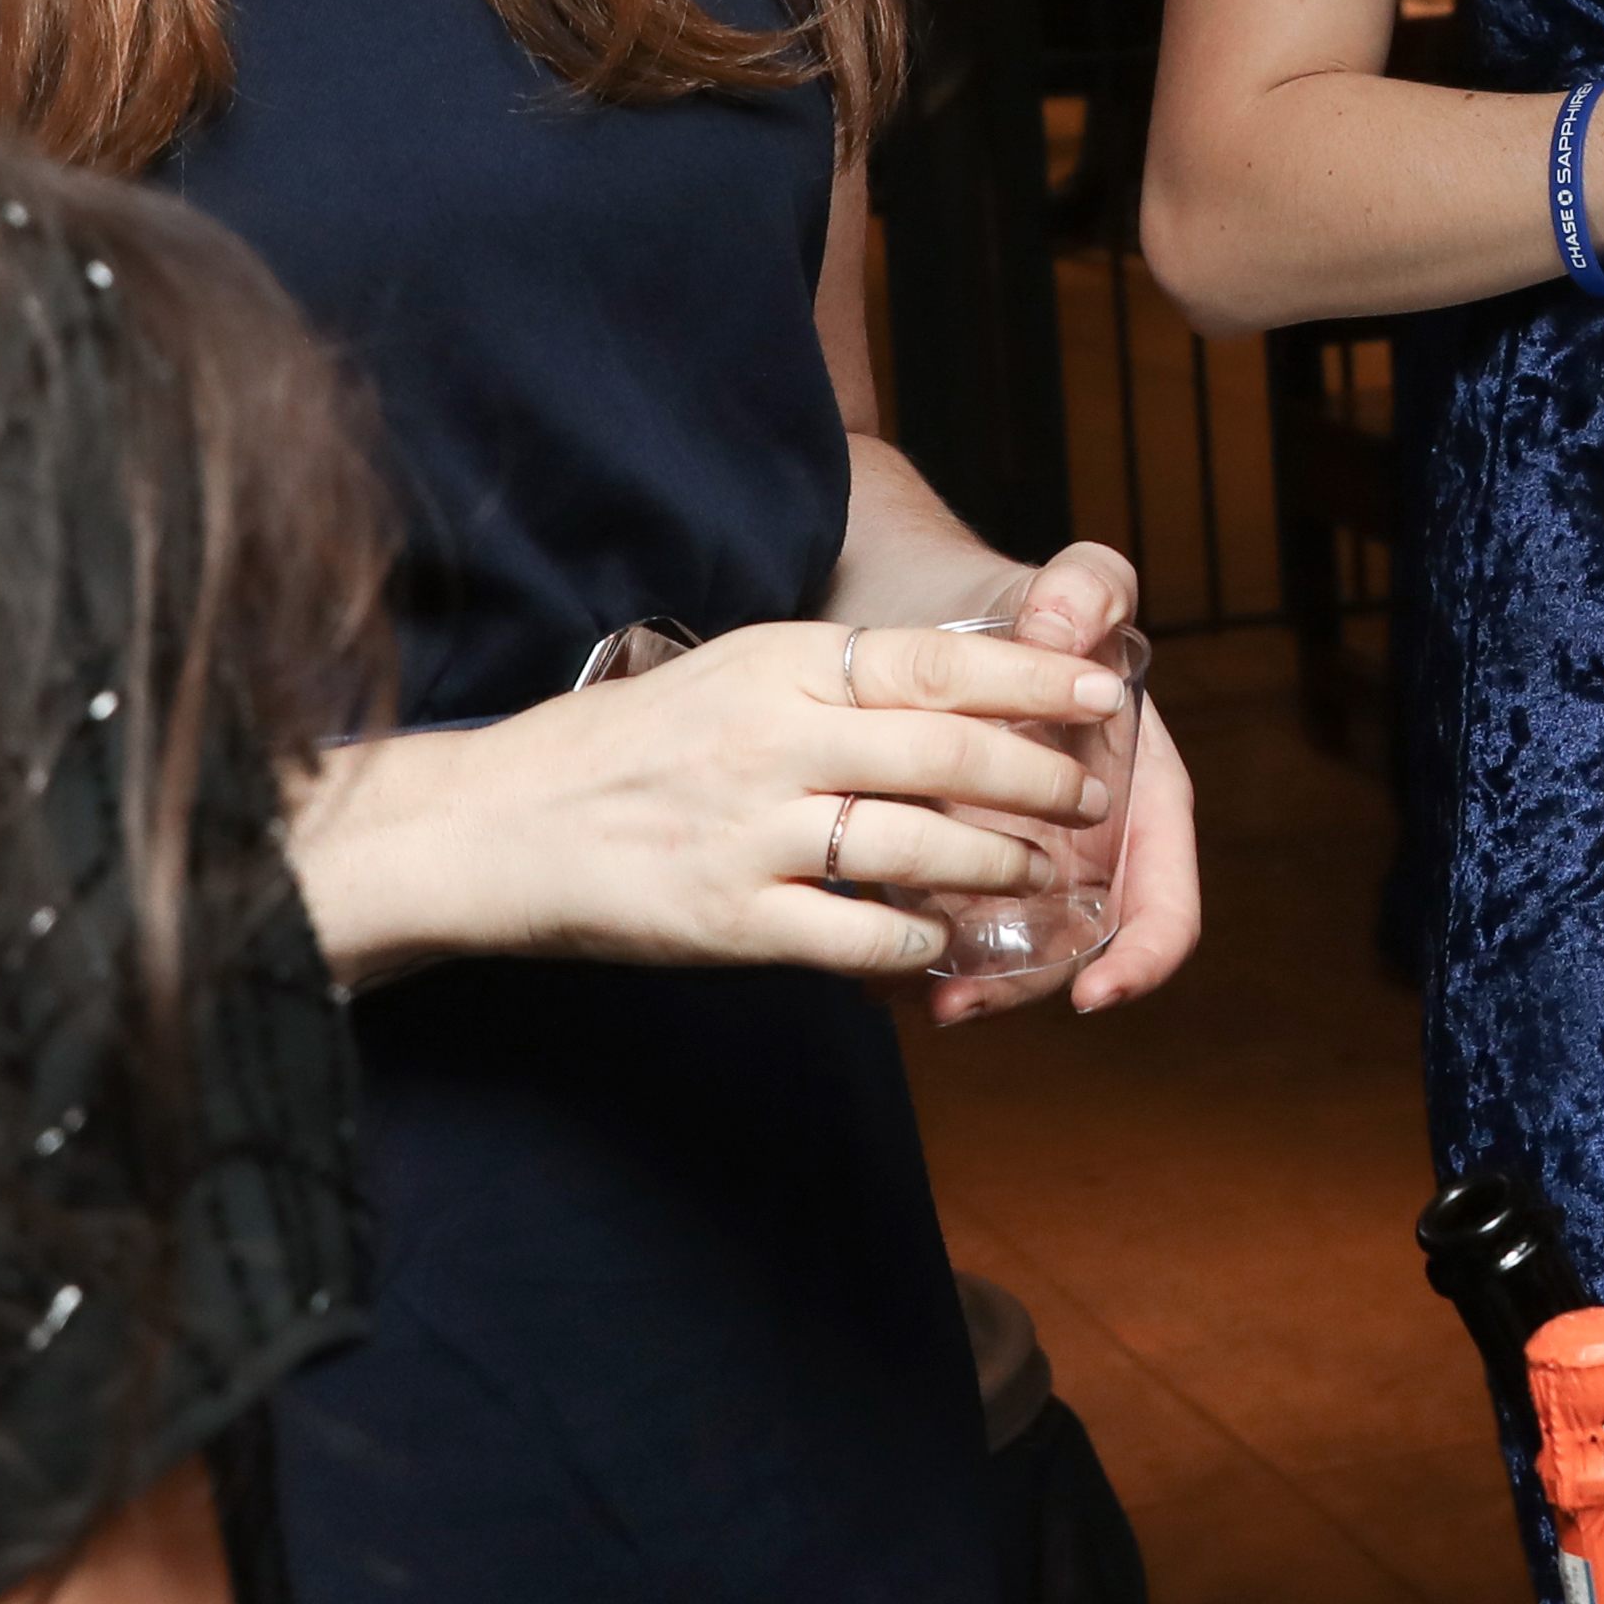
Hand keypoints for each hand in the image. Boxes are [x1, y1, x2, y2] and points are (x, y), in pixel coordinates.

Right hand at [284, 615, 1137, 994]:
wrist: (497, 823)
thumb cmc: (630, 743)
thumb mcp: (734, 671)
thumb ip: (836, 677)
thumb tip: (961, 681)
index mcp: (779, 664)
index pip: (936, 661)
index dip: (1035, 678)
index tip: (1105, 690)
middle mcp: (772, 739)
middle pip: (945, 754)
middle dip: (1039, 777)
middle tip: (1091, 795)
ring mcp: (749, 831)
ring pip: (914, 846)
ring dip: (994, 865)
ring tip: (1039, 873)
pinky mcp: (730, 917)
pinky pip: (854, 935)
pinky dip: (914, 942)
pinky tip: (942, 943)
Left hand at [913, 547, 1211, 1025]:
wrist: (943, 622)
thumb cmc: (1023, 613)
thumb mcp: (1069, 586)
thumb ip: (1088, 591)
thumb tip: (1061, 627)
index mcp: (1140, 799)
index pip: (1166, 902)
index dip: (1143, 957)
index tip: (1095, 993)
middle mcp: (1087, 850)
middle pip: (1075, 952)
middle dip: (1020, 989)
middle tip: (953, 1004)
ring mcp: (1021, 868)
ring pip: (1004, 956)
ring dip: (955, 986)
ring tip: (890, 991)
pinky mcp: (955, 874)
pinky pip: (943, 935)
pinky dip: (905, 959)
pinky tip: (858, 966)